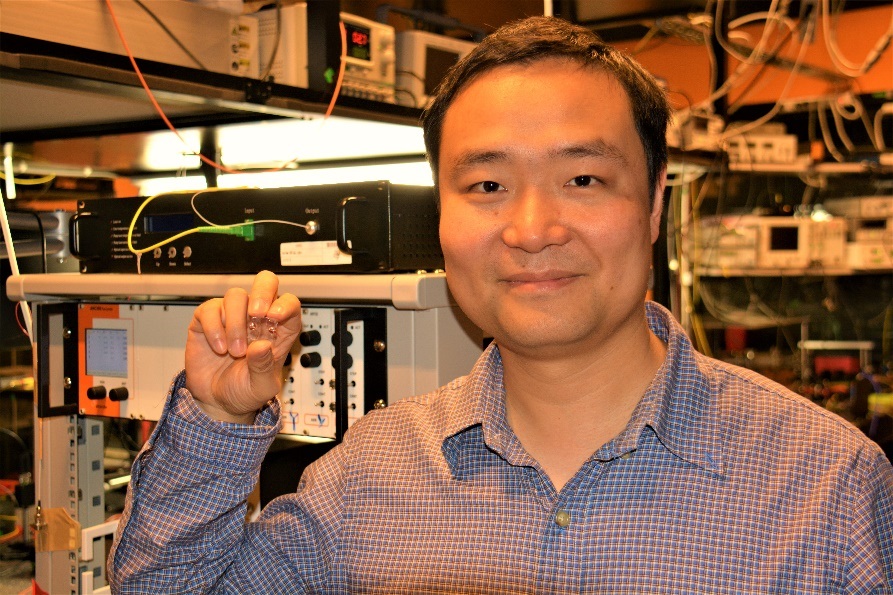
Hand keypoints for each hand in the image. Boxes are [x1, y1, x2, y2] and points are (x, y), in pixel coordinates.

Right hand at [184, 271, 300, 422]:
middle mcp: (256, 318)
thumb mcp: (261, 387)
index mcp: (278, 330)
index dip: (286, 304)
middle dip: (262, 292)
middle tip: (256, 314)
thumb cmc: (244, 391)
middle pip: (265, 283)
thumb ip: (264, 368)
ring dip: (236, 322)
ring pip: (236, 296)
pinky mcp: (207, 321)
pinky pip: (210, 309)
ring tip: (234, 351)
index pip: (289, 303)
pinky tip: (219, 348)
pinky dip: (214, 328)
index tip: (275, 316)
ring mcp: (232, 316)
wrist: (216, 402)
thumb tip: (262, 346)